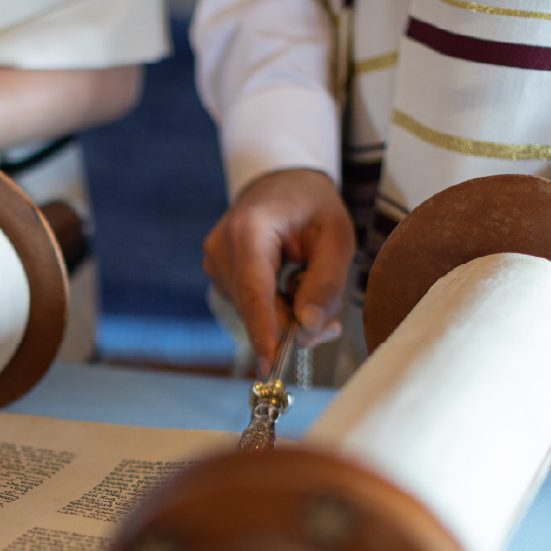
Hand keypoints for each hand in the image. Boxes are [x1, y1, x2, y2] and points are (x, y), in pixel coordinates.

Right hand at [203, 169, 355, 374]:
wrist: (279, 184)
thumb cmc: (311, 206)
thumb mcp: (336, 236)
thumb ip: (326, 283)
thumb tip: (307, 328)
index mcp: (250, 230)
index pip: (255, 291)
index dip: (264, 331)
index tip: (270, 365)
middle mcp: (221, 248)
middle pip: (256, 309)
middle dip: (292, 326)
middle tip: (330, 326)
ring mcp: (213, 263)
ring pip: (252, 314)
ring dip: (285, 317)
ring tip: (308, 288)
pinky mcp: (216, 275)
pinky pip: (248, 308)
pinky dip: (272, 310)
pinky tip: (288, 289)